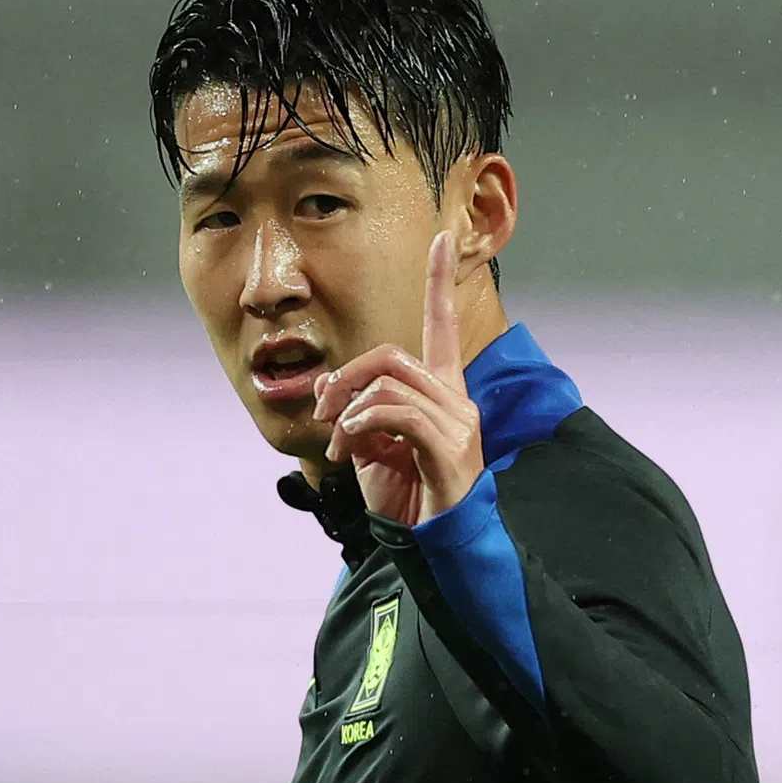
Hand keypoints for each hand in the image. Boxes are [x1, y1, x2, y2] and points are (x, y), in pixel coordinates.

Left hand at [311, 231, 484, 525]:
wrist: (436, 544)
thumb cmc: (409, 497)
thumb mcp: (370, 449)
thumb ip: (354, 411)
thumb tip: (327, 381)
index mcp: (441, 393)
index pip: (441, 326)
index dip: (439, 282)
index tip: (439, 238)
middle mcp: (455, 399)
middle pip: (391, 355)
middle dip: (346, 377)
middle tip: (324, 413)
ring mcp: (458, 421)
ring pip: (390, 382)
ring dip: (349, 410)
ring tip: (339, 446)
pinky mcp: (449, 446)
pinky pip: (397, 413)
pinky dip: (363, 423)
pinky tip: (351, 446)